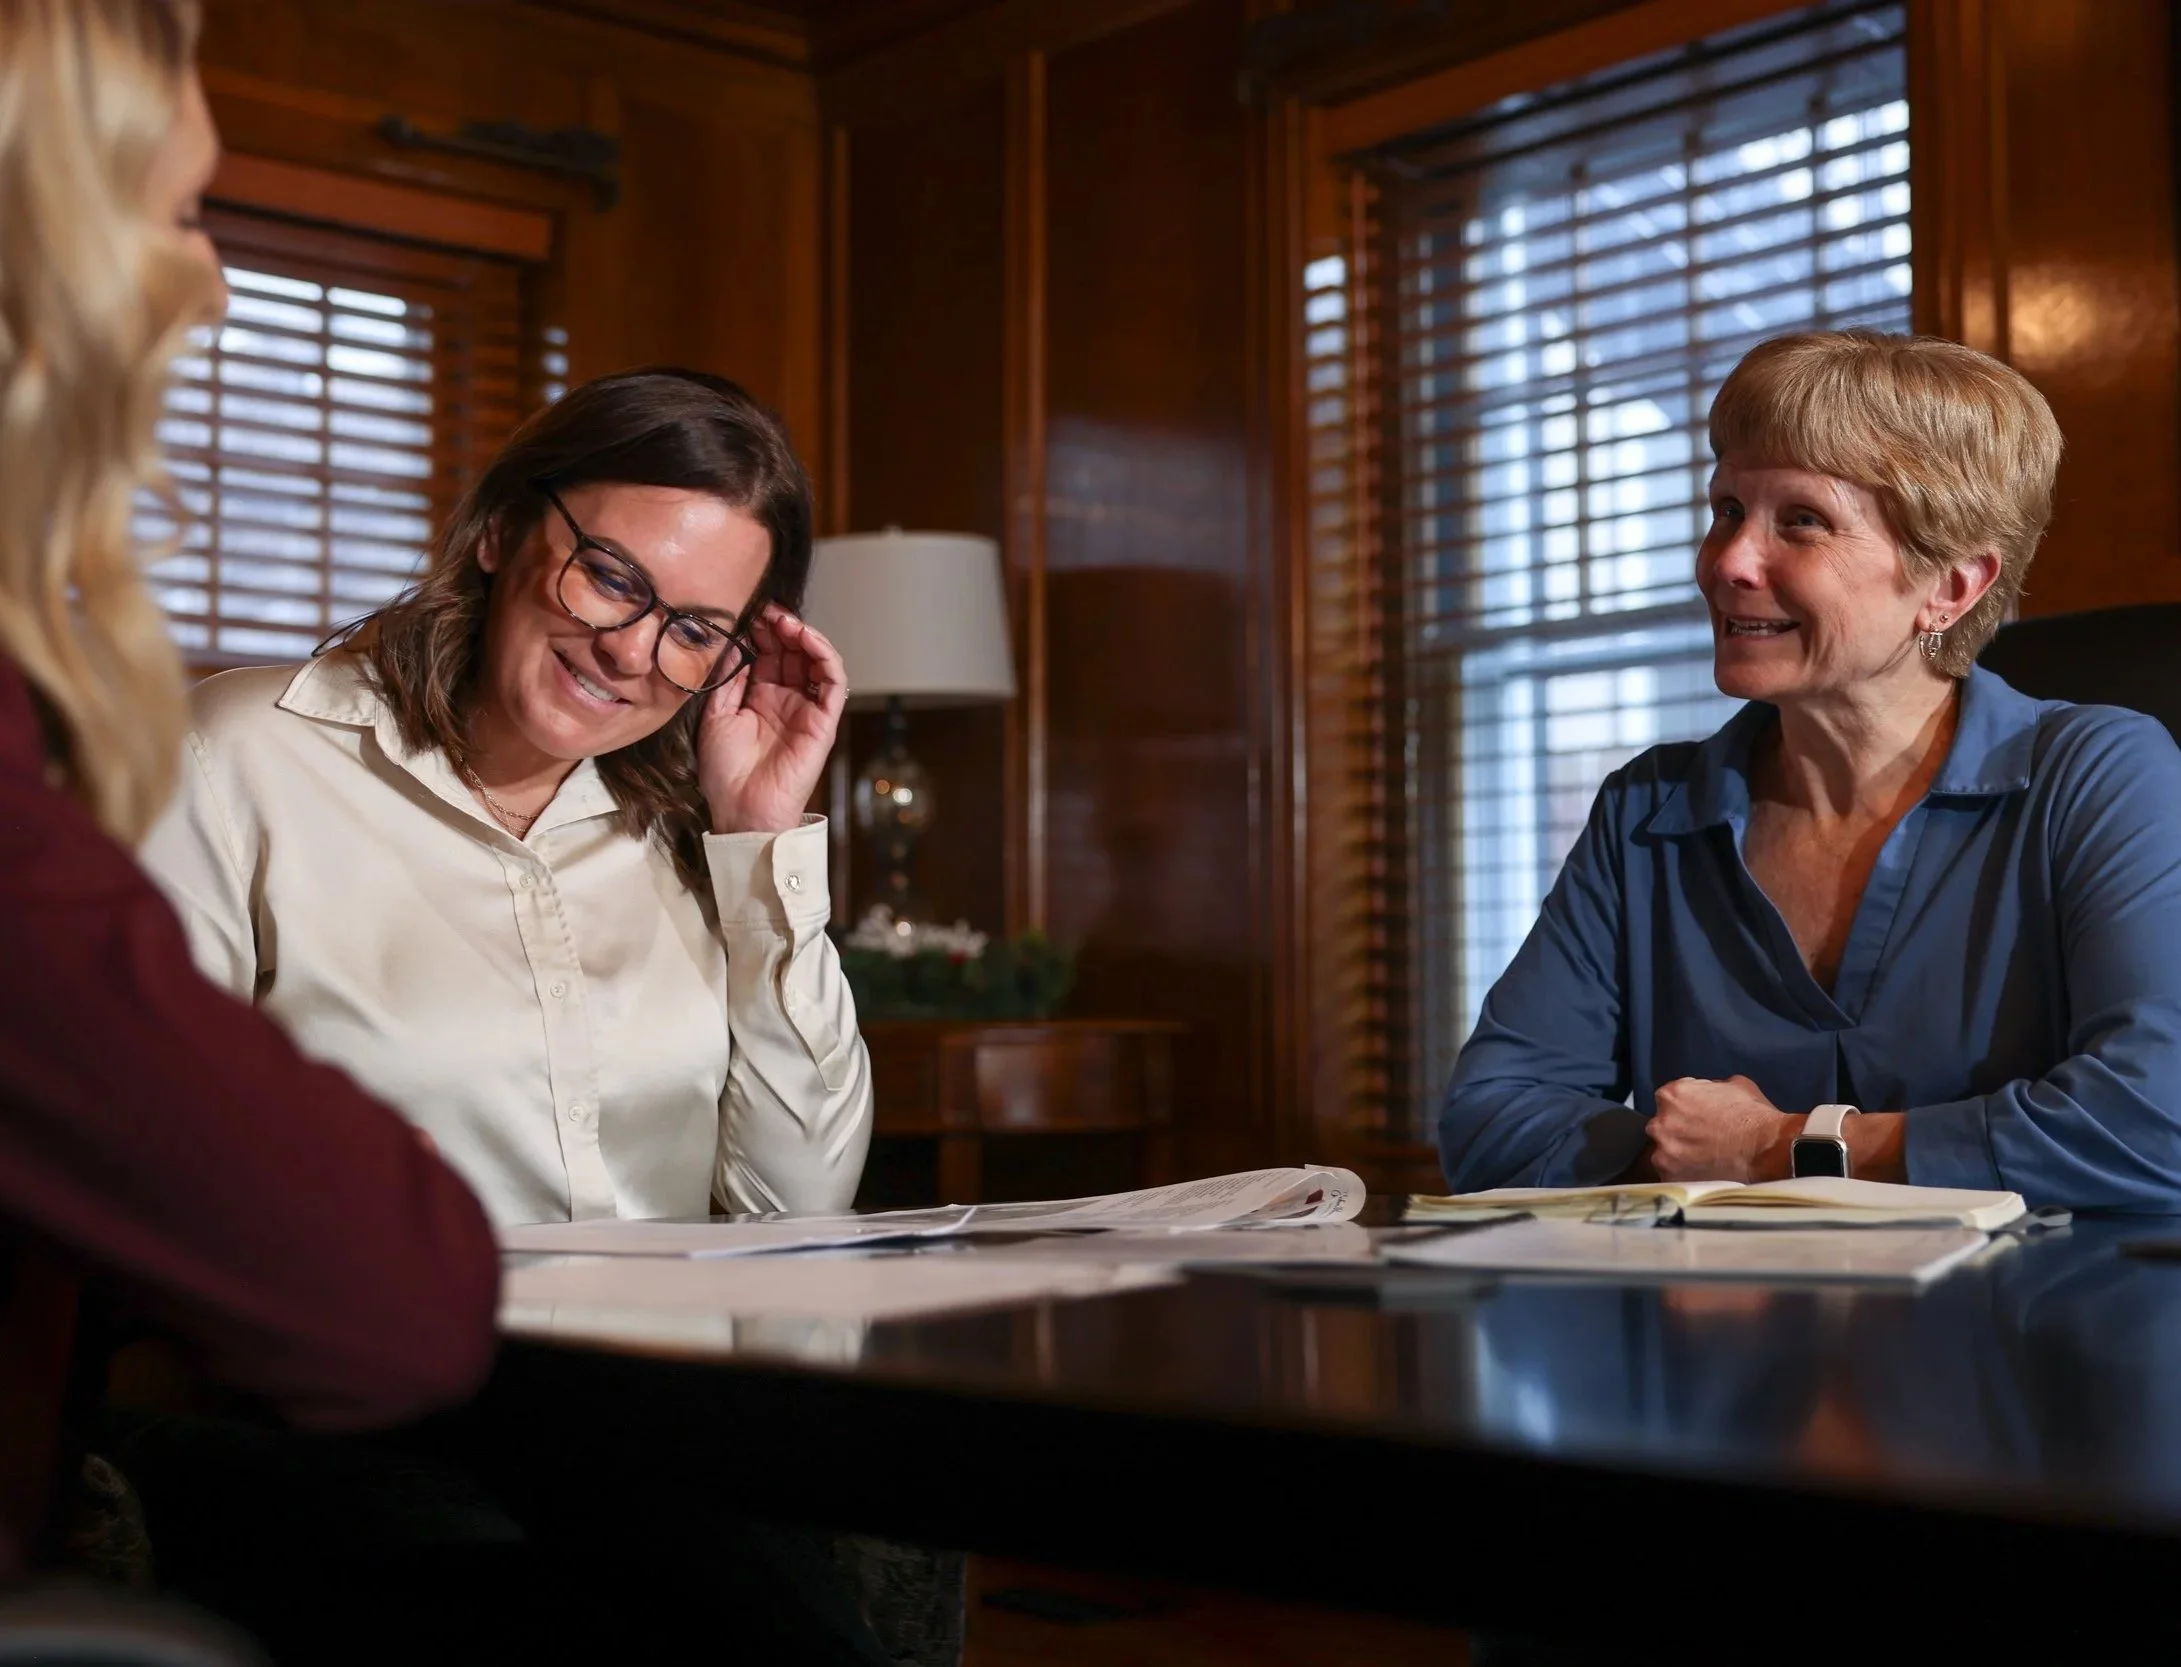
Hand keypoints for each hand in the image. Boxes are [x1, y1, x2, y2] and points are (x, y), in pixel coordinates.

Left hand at [697, 603, 847, 835]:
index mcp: (760, 698)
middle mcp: (785, 700)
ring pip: (815, 661)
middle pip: (792, 652)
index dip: (762, 632)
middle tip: (766, 611)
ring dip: (804, 636)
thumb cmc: (726, 772)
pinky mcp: (823, 721)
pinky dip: (824, 655)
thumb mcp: (715, 715)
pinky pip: (832, 682)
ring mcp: (806, 709)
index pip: (768, 654)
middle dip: (781, 627)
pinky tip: (806, 639)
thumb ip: (727, 679)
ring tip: (785, 622)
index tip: (749, 613)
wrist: (742, 808)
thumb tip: (733, 644)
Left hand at [1647, 1075, 1794, 1182]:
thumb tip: (1708, 1093)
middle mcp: (1661, 1122)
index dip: (1684, 1108)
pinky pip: (1671, 1174)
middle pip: (1662, 1126)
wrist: (1766, 1149)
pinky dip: (1683, 1174)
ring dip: (1678, 1153)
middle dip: (1677, 1131)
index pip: (1668, 1099)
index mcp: (1672, 1095)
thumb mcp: (1734, 1086)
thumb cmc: (1753, 1116)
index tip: (1696, 1117)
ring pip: (1664, 1151)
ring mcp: (1663, 1151)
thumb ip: (1711, 1087)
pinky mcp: (1671, 1175)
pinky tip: (1701, 1173)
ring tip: (1702, 1159)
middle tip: (1700, 1139)